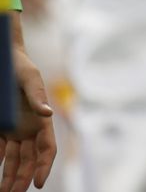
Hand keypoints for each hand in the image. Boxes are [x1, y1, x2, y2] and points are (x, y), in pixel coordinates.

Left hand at [0, 45, 55, 191]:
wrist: (4, 59)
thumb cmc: (19, 67)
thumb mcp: (29, 79)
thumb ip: (37, 97)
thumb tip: (48, 115)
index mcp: (42, 120)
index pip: (47, 149)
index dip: (44, 167)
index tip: (38, 184)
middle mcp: (30, 128)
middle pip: (29, 160)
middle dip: (23, 179)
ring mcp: (15, 130)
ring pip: (14, 160)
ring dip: (9, 176)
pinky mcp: (1, 128)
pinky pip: (0, 149)